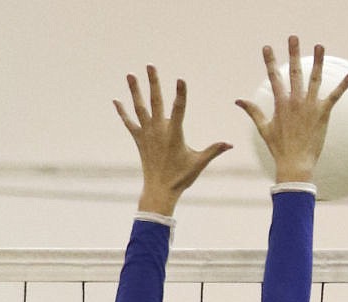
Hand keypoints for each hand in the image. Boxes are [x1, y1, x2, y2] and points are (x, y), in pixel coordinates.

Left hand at [115, 68, 230, 215]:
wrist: (160, 190)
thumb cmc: (181, 178)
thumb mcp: (199, 163)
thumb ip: (214, 151)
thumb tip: (230, 144)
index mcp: (174, 134)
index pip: (179, 109)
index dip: (180, 94)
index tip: (180, 80)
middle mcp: (158, 130)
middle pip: (155, 101)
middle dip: (153, 83)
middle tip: (150, 65)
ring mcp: (147, 134)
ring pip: (140, 108)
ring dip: (134, 91)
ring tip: (130, 74)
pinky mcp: (139, 140)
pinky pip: (129, 123)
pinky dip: (122, 112)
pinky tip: (116, 101)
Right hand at [237, 37, 347, 185]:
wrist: (295, 164)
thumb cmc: (279, 149)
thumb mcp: (264, 128)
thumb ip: (253, 111)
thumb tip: (238, 100)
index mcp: (281, 103)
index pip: (274, 77)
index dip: (270, 61)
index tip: (267, 48)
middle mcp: (295, 101)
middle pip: (294, 72)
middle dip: (293, 53)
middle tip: (293, 37)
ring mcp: (310, 106)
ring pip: (315, 78)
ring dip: (318, 61)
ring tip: (320, 46)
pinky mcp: (323, 114)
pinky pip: (334, 96)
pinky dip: (343, 86)